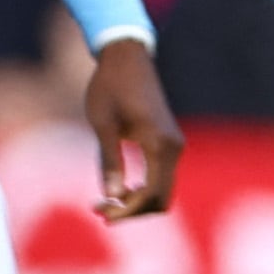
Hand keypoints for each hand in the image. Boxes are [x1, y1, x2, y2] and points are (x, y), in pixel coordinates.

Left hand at [88, 36, 184, 221]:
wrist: (126, 58)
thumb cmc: (109, 87)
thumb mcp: (102, 124)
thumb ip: (109, 160)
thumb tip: (111, 196)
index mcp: (159, 143)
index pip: (151, 193)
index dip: (128, 210)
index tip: (101, 215)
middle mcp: (174, 147)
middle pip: (162, 198)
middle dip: (133, 211)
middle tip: (100, 213)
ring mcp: (174, 144)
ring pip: (163, 189)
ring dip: (137, 202)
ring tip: (103, 203)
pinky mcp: (168, 142)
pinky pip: (161, 176)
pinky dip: (143, 189)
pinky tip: (117, 189)